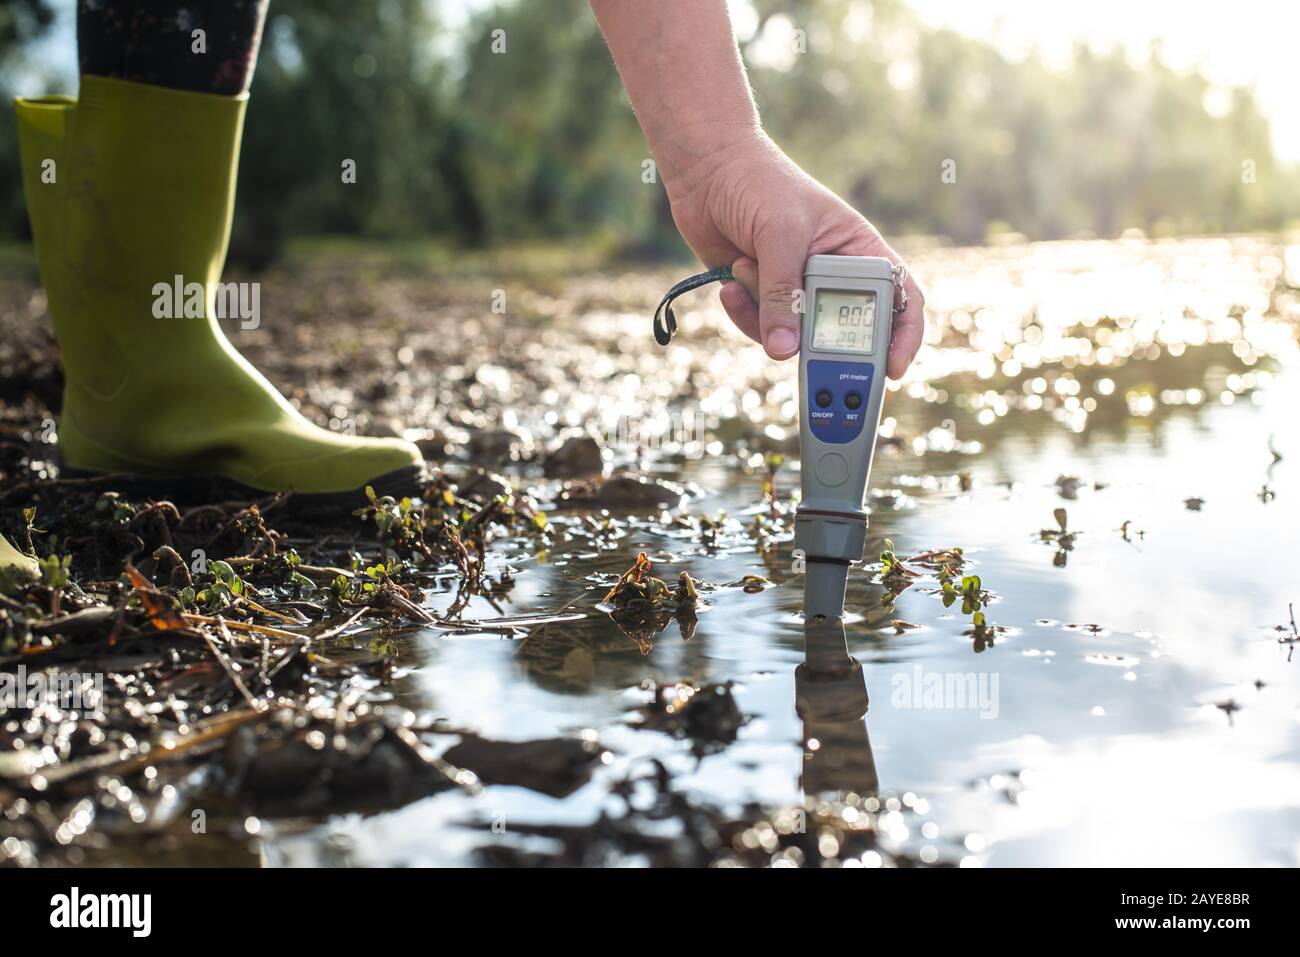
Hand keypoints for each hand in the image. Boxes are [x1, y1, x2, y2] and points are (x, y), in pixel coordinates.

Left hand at [665, 131, 924, 376]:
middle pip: (845, 332)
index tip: (893, 367)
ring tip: (744, 267)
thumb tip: (784, 351)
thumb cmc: (759, 183)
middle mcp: (832, 275)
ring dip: (765, 314)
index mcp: (858, 251)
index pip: (899, 297)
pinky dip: (743, 313)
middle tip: (804, 359)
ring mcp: (796, 290)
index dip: (904, 335)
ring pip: (795, 337)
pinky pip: (761, 329)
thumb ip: (783, 293)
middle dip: (821, 346)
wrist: (706, 170)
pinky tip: (729, 281)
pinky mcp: (761, 298)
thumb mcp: (780, 235)